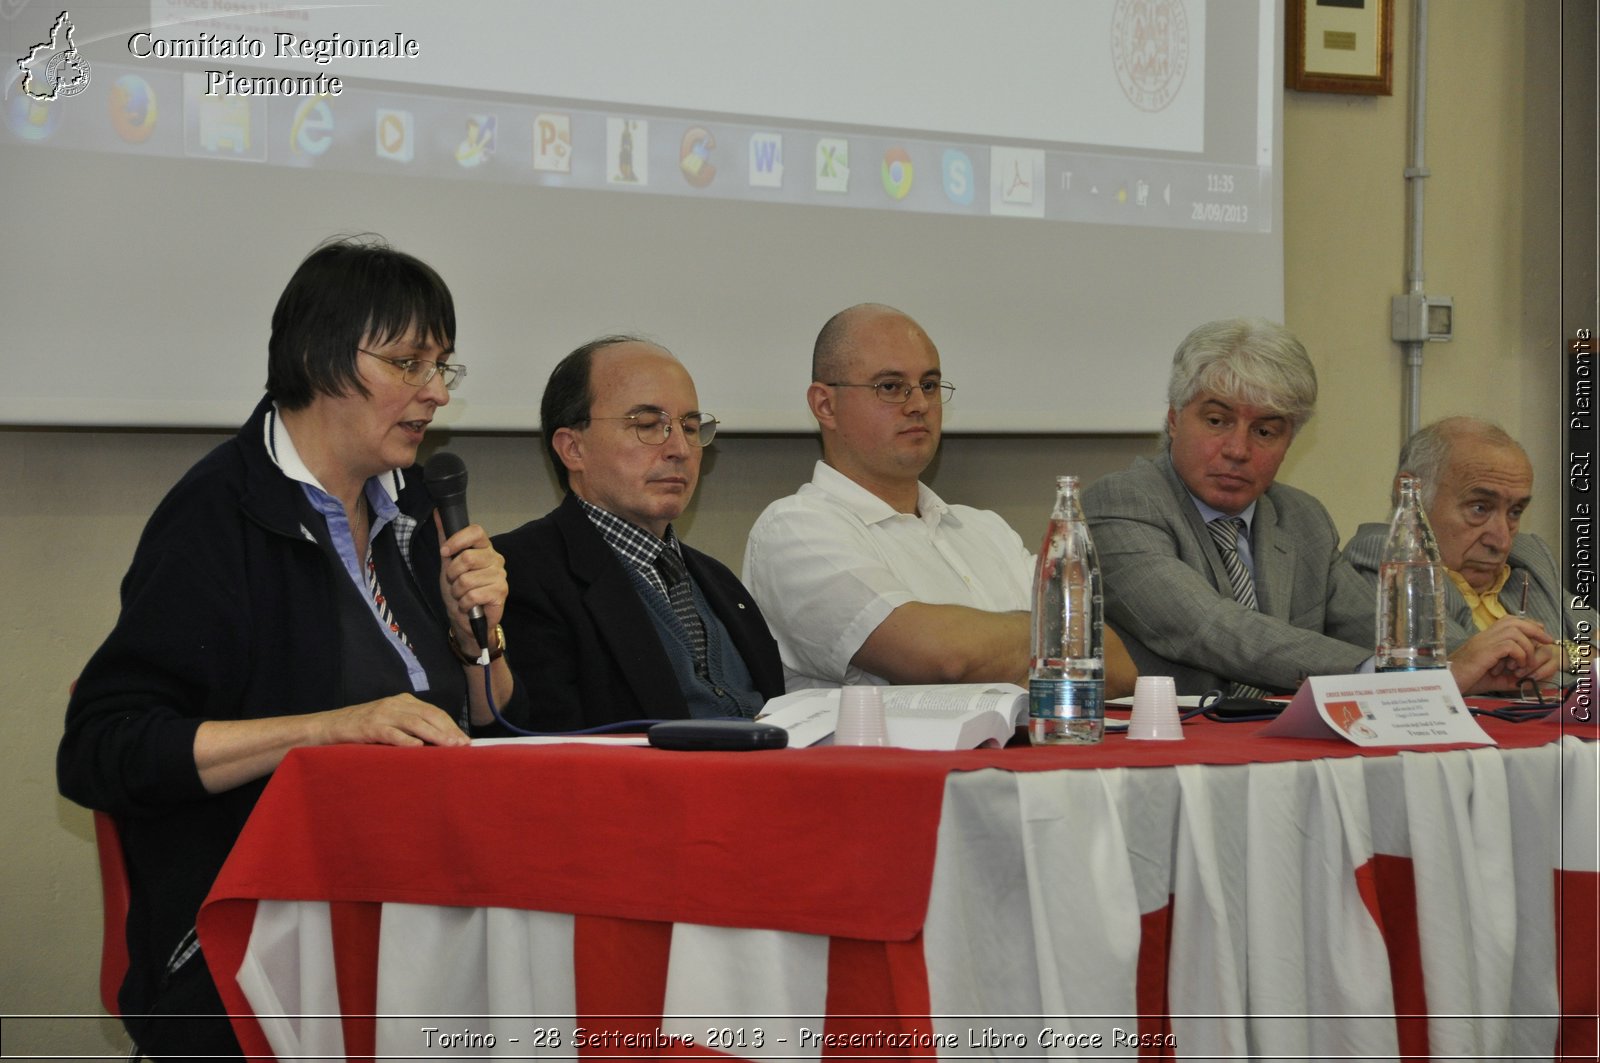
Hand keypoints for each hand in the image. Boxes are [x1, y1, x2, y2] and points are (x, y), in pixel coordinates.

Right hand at [316, 694, 468, 747]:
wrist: (327, 727)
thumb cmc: (361, 730)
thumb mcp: (389, 723)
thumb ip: (410, 728)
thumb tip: (438, 745)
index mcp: (402, 701)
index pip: (433, 712)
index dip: (450, 725)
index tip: (464, 740)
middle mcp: (395, 704)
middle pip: (428, 715)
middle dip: (448, 730)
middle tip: (463, 745)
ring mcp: (382, 714)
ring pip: (414, 723)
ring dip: (434, 735)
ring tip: (449, 746)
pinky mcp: (369, 726)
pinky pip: (391, 733)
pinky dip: (406, 740)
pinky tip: (418, 748)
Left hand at [434, 515, 507, 653]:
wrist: (466, 618)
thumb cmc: (459, 590)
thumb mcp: (448, 563)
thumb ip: (445, 539)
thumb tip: (438, 513)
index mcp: (484, 548)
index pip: (476, 531)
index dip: (458, 540)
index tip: (445, 553)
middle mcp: (495, 558)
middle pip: (467, 557)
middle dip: (453, 574)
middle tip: (455, 582)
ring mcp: (500, 575)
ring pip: (467, 579)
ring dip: (457, 592)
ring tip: (462, 595)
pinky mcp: (501, 592)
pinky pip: (473, 595)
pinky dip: (464, 603)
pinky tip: (469, 605)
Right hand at [1449, 616, 1554, 694]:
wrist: (1446, 683)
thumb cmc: (1465, 681)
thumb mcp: (1492, 678)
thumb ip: (1509, 677)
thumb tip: (1528, 680)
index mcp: (1485, 638)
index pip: (1509, 621)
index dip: (1528, 625)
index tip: (1542, 636)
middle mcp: (1484, 636)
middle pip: (1514, 621)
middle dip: (1535, 630)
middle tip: (1547, 641)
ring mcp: (1484, 642)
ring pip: (1515, 632)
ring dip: (1527, 648)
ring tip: (1524, 664)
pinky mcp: (1484, 651)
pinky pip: (1510, 645)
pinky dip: (1519, 656)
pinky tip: (1515, 667)